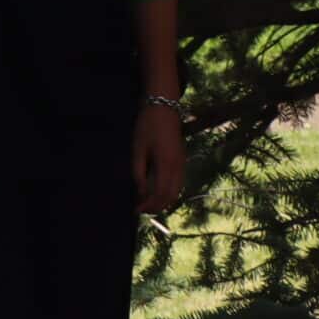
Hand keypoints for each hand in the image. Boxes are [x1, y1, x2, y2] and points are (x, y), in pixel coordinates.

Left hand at [133, 99, 184, 213]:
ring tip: (148, 204)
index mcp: (166, 164)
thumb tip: (140, 192)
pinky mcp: (182, 160)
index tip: (136, 210)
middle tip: (141, 210)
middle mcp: (178, 167)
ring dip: (164, 200)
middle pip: (171, 196)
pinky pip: (179, 183)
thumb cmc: (147, 127)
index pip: (160, 193)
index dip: (149, 205)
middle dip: (156, 206)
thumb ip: (139, 172)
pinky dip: (169, 192)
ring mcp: (182, 164)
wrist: (164, 109)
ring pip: (177, 191)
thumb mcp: (138, 149)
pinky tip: (158, 192)